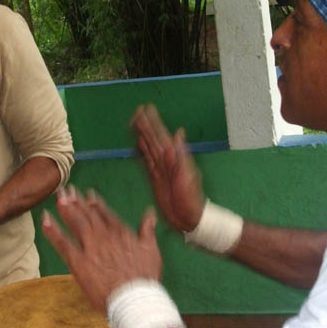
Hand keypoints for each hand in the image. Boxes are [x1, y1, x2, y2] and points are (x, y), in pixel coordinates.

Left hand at [42, 186, 161, 313]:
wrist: (134, 298)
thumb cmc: (145, 277)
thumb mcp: (151, 249)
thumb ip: (148, 229)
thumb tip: (150, 213)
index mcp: (120, 232)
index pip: (104, 213)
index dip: (94, 203)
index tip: (87, 194)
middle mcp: (104, 235)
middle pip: (87, 214)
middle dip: (76, 201)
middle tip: (66, 189)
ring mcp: (90, 248)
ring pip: (76, 223)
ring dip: (65, 209)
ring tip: (57, 197)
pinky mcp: (79, 262)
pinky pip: (63, 244)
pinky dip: (53, 232)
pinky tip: (45, 221)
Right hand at [131, 105, 205, 231]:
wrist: (189, 219)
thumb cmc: (192, 199)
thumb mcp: (189, 176)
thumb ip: (183, 155)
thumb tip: (179, 132)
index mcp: (174, 157)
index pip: (161, 135)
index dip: (153, 122)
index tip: (146, 108)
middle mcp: (166, 159)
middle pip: (153, 138)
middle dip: (145, 124)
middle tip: (137, 110)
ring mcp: (160, 168)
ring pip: (148, 146)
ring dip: (142, 134)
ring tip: (134, 122)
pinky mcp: (155, 178)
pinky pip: (146, 160)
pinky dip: (141, 151)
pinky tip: (138, 143)